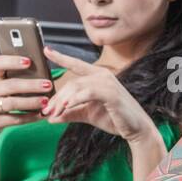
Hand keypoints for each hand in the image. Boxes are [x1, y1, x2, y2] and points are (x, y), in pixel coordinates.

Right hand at [0, 54, 53, 139]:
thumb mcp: (0, 85)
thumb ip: (14, 77)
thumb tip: (41, 70)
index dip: (12, 61)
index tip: (29, 61)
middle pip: (10, 86)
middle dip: (31, 85)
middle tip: (48, 84)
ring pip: (12, 104)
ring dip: (31, 102)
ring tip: (46, 101)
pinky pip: (14, 119)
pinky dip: (29, 117)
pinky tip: (40, 115)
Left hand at [40, 46, 155, 140]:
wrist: (136, 129)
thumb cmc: (115, 119)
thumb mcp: (88, 114)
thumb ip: (70, 113)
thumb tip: (50, 117)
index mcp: (98, 76)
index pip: (76, 64)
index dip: (61, 57)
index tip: (47, 50)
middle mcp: (103, 76)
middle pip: (72, 82)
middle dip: (56, 97)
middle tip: (45, 111)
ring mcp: (108, 83)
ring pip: (77, 87)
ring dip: (62, 101)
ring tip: (52, 113)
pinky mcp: (111, 94)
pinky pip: (88, 93)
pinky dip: (75, 100)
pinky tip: (66, 107)